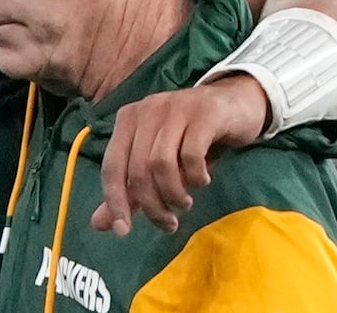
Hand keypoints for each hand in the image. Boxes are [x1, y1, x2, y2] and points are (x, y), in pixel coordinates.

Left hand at [93, 75, 267, 234]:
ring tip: (185, 203)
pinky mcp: (205, 114)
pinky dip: (195, 176)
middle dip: (152, 205)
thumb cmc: (193, 136)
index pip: (111, 166)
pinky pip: (192, 154)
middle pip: (137, 168)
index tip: (124, 231)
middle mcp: (147, 110)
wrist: (236, 105)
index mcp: (128, 119)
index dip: (115, 201)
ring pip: (162, 163)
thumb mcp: (159, 161)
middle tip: (169, 222)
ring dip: (173, 194)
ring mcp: (176, 108)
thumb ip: (130, 190)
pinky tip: (202, 180)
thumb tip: (100, 224)